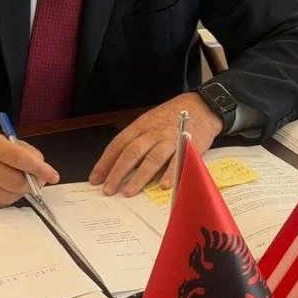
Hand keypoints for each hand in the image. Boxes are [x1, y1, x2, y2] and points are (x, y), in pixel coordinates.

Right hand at [0, 133, 59, 208]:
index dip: (39, 169)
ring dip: (18, 193)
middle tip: (34, 180)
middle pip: (15, 182)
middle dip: (30, 184)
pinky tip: (1, 188)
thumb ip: (29, 154)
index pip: (19, 158)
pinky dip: (6, 198)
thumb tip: (43, 174)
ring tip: (14, 182)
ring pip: (8, 197)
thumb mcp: (8, 142)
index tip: (53, 176)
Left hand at [90, 93, 221, 196]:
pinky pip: (177, 160)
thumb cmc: (172, 117)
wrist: (201, 105)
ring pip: (152, 158)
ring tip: (129, 192)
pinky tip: (162, 186)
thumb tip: (118, 164)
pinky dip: (170, 173)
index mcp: (140, 126)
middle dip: (118, 173)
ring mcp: (169, 138)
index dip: (105, 162)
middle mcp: (153, 132)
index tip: (95, 178)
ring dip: (139, 177)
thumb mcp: (150, 122)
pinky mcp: (187, 145)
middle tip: (108, 190)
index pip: (118, 145)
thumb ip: (137, 140)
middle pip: (131, 153)